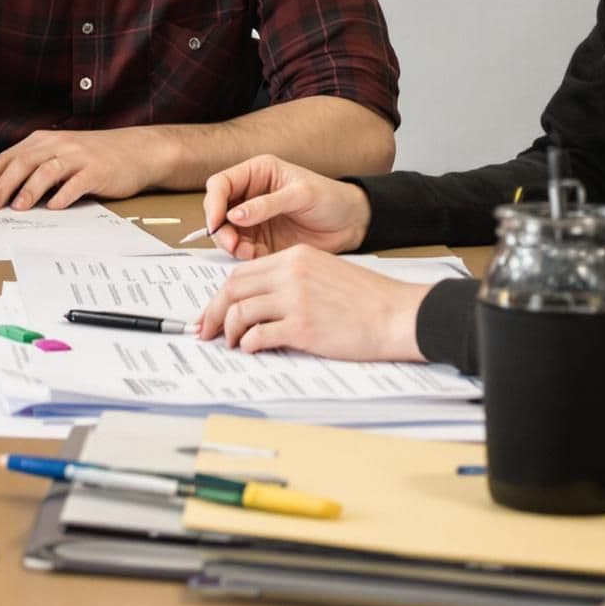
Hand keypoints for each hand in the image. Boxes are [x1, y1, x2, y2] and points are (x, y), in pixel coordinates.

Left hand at [0, 127, 152, 209]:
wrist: (135, 150)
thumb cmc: (91, 157)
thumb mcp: (57, 156)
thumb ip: (32, 169)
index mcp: (41, 142)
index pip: (4, 159)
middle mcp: (56, 144)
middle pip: (21, 163)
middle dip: (1, 185)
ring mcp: (77, 156)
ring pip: (46, 171)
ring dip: (29, 190)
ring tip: (16, 208)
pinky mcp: (97, 170)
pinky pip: (76, 182)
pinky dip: (64, 195)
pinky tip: (54, 208)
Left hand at [192, 247, 426, 359]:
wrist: (397, 314)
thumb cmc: (368, 299)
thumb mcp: (325, 272)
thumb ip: (291, 279)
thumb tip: (258, 302)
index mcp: (295, 257)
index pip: (242, 273)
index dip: (222, 295)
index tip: (213, 311)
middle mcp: (290, 273)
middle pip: (232, 289)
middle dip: (214, 312)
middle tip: (206, 331)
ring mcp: (295, 299)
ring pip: (240, 312)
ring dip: (229, 331)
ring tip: (232, 343)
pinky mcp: (302, 326)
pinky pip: (258, 335)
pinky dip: (248, 344)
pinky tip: (252, 349)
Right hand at [200, 154, 369, 256]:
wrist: (352, 224)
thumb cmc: (331, 199)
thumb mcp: (300, 195)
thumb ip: (266, 204)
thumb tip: (233, 215)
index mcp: (257, 173)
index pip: (221, 184)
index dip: (213, 202)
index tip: (216, 222)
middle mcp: (250, 195)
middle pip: (218, 210)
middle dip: (219, 228)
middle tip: (230, 243)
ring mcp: (254, 220)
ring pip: (227, 233)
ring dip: (230, 244)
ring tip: (244, 252)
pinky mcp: (262, 241)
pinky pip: (242, 249)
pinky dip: (243, 255)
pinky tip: (253, 256)